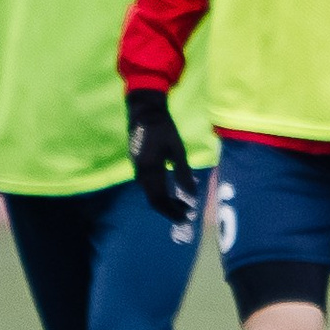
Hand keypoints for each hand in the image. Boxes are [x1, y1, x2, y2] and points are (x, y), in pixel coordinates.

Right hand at [126, 89, 197, 222]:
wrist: (144, 111)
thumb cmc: (163, 128)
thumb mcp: (177, 150)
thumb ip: (182, 172)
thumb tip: (192, 194)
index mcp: (150, 170)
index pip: (158, 199)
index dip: (171, 211)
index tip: (184, 218)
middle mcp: (140, 172)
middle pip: (153, 198)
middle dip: (169, 208)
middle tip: (186, 213)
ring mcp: (137, 167)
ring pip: (150, 191)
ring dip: (165, 200)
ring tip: (182, 203)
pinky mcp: (138, 163)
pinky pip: (148, 183)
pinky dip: (160, 191)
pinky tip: (171, 190)